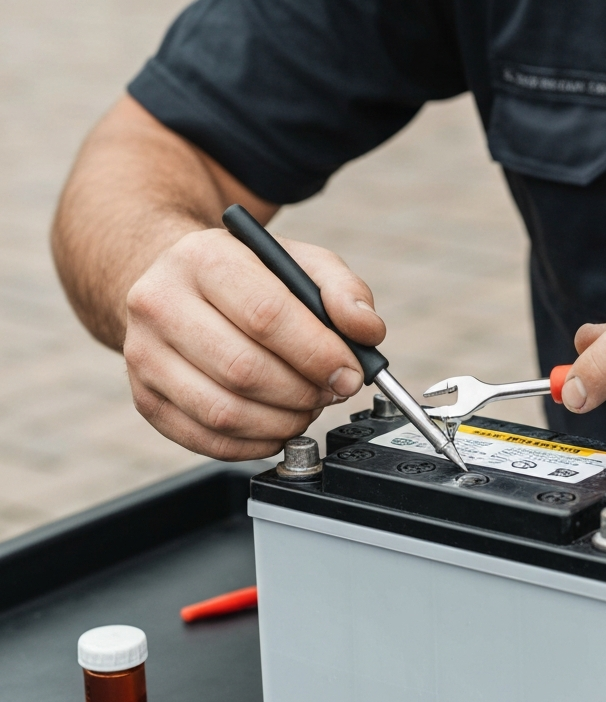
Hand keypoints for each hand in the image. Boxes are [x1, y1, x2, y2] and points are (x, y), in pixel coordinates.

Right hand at [123, 227, 384, 458]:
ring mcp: (143, 354)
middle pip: (244, 369)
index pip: (265, 315)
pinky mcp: (145, 398)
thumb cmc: (249, 278)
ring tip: (305, 406)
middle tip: (329, 392)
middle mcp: (160, 303)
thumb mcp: (301, 264)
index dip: (318, 354)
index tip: (350, 373)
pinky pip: (207, 439)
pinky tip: (276, 426)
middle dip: (303, 392)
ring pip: (224, 412)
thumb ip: (344, 292)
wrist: (178, 286)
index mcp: (203, 258)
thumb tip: (366, 331)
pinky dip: (255, 443)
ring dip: (282, 422)